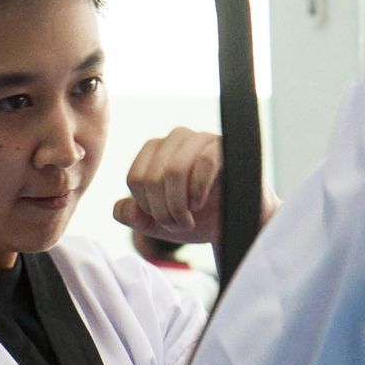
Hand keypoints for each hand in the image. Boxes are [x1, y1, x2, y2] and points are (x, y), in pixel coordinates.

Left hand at [113, 130, 278, 249]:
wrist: (242, 225)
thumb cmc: (202, 219)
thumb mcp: (161, 223)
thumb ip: (135, 216)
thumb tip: (122, 209)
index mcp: (157, 151)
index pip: (136, 177)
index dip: (146, 207)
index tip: (163, 222)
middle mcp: (177, 138)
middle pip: (152, 176)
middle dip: (163, 210)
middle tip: (179, 226)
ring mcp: (202, 138)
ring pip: (174, 170)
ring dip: (178, 205)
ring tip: (189, 221)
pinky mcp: (226, 146)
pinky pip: (204, 162)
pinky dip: (198, 190)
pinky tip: (200, 205)